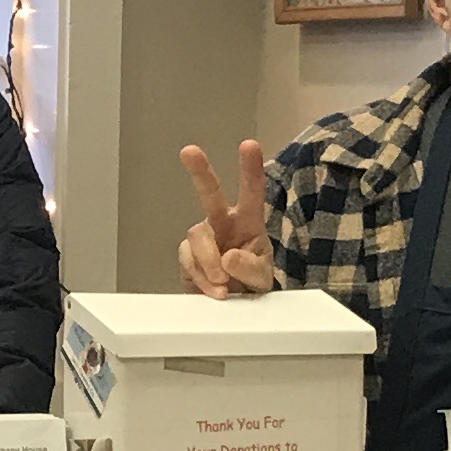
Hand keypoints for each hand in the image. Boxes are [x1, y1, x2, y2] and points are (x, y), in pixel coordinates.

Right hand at [178, 141, 277, 296]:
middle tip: (189, 151)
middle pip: (210, 193)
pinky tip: (214, 290)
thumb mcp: (262, 278)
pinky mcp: (188, 256)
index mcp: (248, 221)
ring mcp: (203, 239)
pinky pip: (188, 261)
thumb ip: (250, 268)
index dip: (250, 168)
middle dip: (200, 172)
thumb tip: (228, 257)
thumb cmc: (251, 281)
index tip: (248, 145)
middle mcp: (223, 223)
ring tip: (223, 284)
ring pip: (196, 237)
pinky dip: (201, 278)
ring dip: (209, 262)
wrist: (233, 305)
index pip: (251, 191)